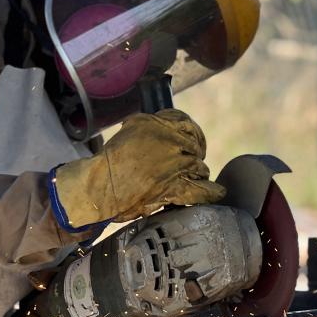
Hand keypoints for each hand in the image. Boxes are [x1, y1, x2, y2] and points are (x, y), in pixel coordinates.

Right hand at [51, 108, 224, 228]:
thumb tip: (165, 127)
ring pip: (200, 168)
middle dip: (192, 156)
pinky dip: (211, 192)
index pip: (187, 124)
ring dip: (196, 174)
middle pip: (196, 147)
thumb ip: (153, 126)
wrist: (102, 185)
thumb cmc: (113, 160)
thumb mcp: (132, 130)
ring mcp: (177, 165)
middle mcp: (173, 142)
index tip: (191, 142)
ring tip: (190, 179)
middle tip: (184, 164)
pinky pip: (203, 190)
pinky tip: (215, 192)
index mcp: (161, 124)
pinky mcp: (177, 188)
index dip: (191, 135)